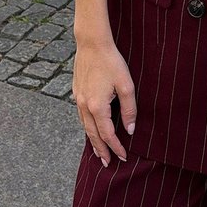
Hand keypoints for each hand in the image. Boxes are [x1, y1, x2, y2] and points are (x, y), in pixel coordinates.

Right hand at [72, 41, 136, 165]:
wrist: (92, 44)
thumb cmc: (112, 62)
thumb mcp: (126, 86)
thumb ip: (129, 109)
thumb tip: (130, 129)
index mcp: (97, 106)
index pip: (108, 134)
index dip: (116, 147)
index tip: (123, 156)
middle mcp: (85, 106)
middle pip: (93, 135)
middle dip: (101, 150)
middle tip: (108, 163)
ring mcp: (78, 99)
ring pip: (85, 126)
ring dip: (93, 141)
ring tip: (99, 152)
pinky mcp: (76, 92)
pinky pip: (81, 116)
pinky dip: (87, 127)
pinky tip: (91, 129)